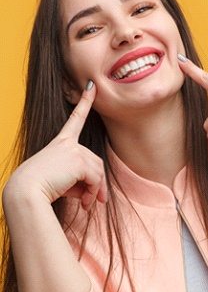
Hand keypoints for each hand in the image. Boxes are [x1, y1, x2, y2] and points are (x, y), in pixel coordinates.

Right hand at [6, 81, 106, 209]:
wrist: (24, 193)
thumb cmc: (40, 188)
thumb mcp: (62, 181)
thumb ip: (80, 181)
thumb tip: (96, 195)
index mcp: (61, 143)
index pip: (75, 119)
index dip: (85, 102)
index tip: (92, 87)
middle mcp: (68, 143)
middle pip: (95, 161)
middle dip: (99, 183)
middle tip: (97, 201)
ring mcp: (73, 150)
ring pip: (98, 171)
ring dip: (97, 190)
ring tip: (89, 205)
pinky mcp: (78, 160)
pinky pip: (95, 178)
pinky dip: (94, 192)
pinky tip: (86, 204)